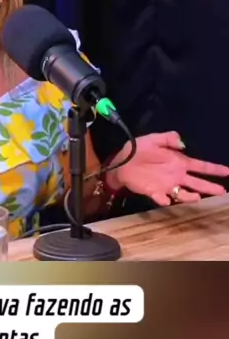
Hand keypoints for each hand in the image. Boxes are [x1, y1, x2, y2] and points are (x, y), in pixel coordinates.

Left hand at [107, 131, 228, 205]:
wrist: (121, 161)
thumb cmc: (139, 149)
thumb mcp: (154, 138)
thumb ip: (169, 138)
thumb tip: (184, 145)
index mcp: (178, 162)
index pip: (200, 166)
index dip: (214, 169)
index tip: (228, 171)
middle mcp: (176, 175)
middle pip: (197, 182)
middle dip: (210, 186)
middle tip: (223, 191)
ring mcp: (166, 185)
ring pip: (184, 193)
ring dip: (191, 196)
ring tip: (198, 197)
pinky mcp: (154, 192)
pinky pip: (163, 198)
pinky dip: (165, 200)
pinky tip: (167, 199)